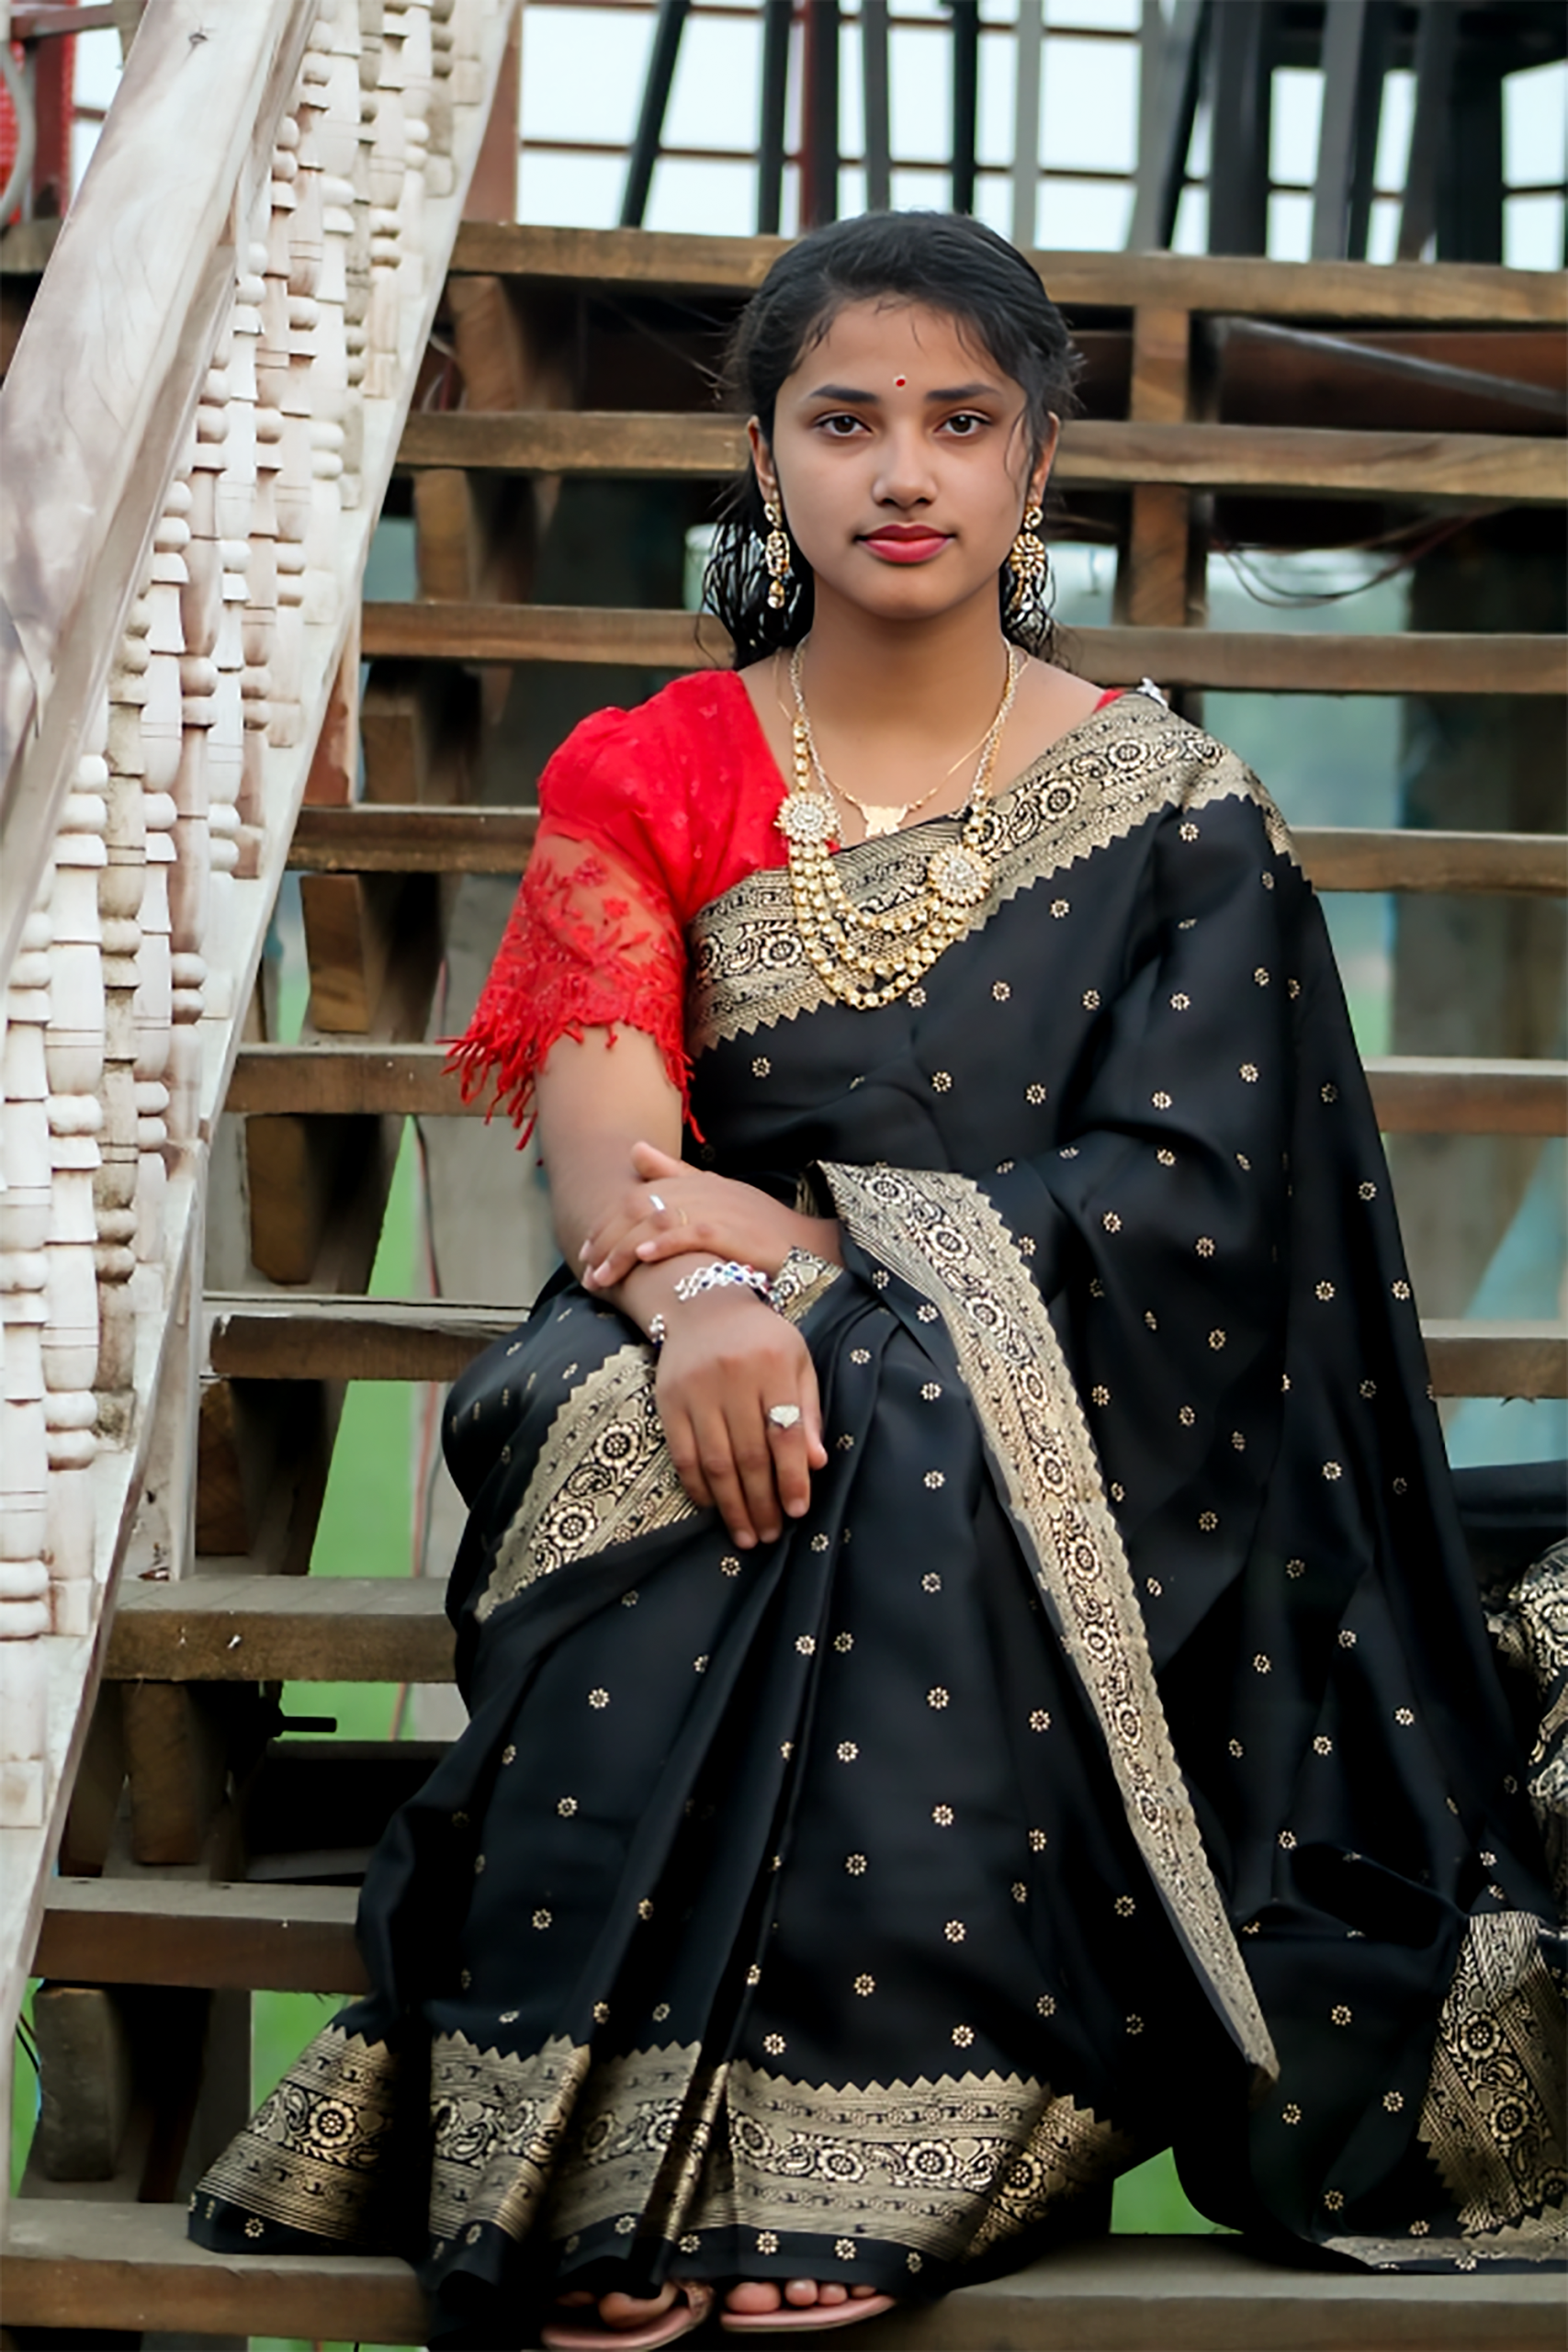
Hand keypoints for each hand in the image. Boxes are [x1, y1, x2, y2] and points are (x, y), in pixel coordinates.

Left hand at [579, 1141, 838, 1292]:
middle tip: (588, 1271)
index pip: (637, 1195)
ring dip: (624, 1250)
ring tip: (603, 1275)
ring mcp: (720, 1210)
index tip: (587, 1250)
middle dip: (608, 1239)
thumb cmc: (760, 1228)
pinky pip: (692, 1234)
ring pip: (657, 1222)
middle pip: (640, 1207)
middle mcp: (703, 1190)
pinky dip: (664, 1244)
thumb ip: (675, 1173)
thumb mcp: (716, 1196)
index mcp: (696, 1181)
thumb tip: (635, 1149)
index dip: (607, 1222)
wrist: (810, 1248)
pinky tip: (643, 1257)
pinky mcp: (735, 1232)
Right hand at [655, 1284, 827, 1547]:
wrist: (703, 1305)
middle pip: (750, 1454)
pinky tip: (712, 1507)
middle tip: (771, 1534)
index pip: (786, 1432)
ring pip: (716, 1462)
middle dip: (763, 1502)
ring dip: (732, 1506)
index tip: (799, 1510)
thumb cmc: (761, 1339)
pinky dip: (698, 1487)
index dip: (793, 1477)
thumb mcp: (796, 1362)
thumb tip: (816, 1464)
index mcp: (773, 1365)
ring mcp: (696, 1390)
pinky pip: (683, 1454)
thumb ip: (808, 1410)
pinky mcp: (668, 1400)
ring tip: (746, 1535)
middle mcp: (733, 1377)